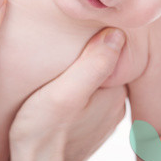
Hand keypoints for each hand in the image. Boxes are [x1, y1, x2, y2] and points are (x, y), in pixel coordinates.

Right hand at [9, 28, 126, 160]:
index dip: (97, 36)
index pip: (115, 51)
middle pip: (106, 64)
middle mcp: (116, 103)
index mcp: (114, 91)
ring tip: (61, 61)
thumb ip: (93, 63)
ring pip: (97, 80)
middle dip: (90, 52)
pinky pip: (90, 95)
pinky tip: (62, 85)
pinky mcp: (90, 123)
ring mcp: (104, 115)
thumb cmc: (42, 133)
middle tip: (65, 42)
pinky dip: (79, 88)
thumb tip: (118, 32)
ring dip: (84, 70)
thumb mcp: (64, 93)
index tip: (77, 27)